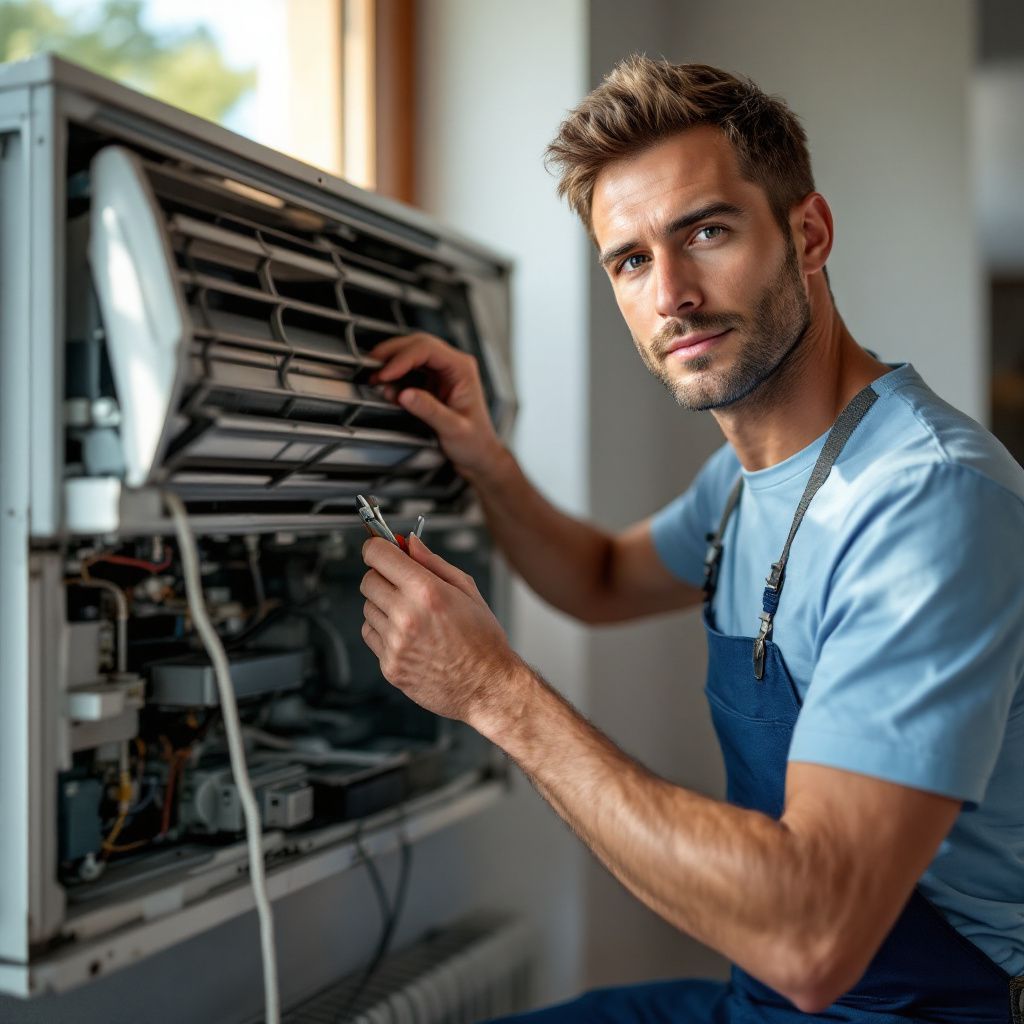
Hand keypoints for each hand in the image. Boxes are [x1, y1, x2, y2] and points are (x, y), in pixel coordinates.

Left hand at [359, 534, 520, 725]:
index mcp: (427, 592)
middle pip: (368, 580)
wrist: (487, 686)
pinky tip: (406, 634)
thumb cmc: (482, 641)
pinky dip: (383, 631)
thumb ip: (433, 563)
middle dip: (382, 576)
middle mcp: (406, 616)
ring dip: (382, 605)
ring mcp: (395, 644)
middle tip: (401, 583)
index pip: (378, 555)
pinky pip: (370, 635)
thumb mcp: (467, 590)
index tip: (381, 548)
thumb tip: (410, 544)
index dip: (378, 547)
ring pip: (367, 608)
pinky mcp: (389, 666)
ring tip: (411, 615)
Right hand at [368, 333, 505, 478]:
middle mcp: (452, 366)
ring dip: (390, 363)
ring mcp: (441, 373)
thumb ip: (429, 410)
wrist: (478, 455)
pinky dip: (394, 377)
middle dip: (391, 354)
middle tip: (370, 366)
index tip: (385, 373)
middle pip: (417, 345)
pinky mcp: (430, 384)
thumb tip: (405, 394)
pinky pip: (408, 372)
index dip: (402, 358)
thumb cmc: (475, 442)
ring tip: (374, 378)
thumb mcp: (453, 428)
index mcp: (462, 369)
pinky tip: (386, 388)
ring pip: (410, 355)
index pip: (428, 349)